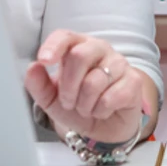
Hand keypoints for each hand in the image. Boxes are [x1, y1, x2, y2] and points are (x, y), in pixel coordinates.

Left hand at [23, 30, 150, 142]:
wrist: (103, 128)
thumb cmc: (77, 107)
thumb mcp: (51, 100)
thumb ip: (39, 85)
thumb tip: (32, 68)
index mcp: (77, 47)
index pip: (65, 37)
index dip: (54, 46)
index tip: (44, 60)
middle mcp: (99, 49)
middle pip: (80, 55)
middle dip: (69, 86)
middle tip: (68, 102)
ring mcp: (119, 63)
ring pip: (95, 80)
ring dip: (85, 104)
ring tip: (86, 108)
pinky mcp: (134, 80)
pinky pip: (111, 96)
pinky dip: (101, 110)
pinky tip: (103, 110)